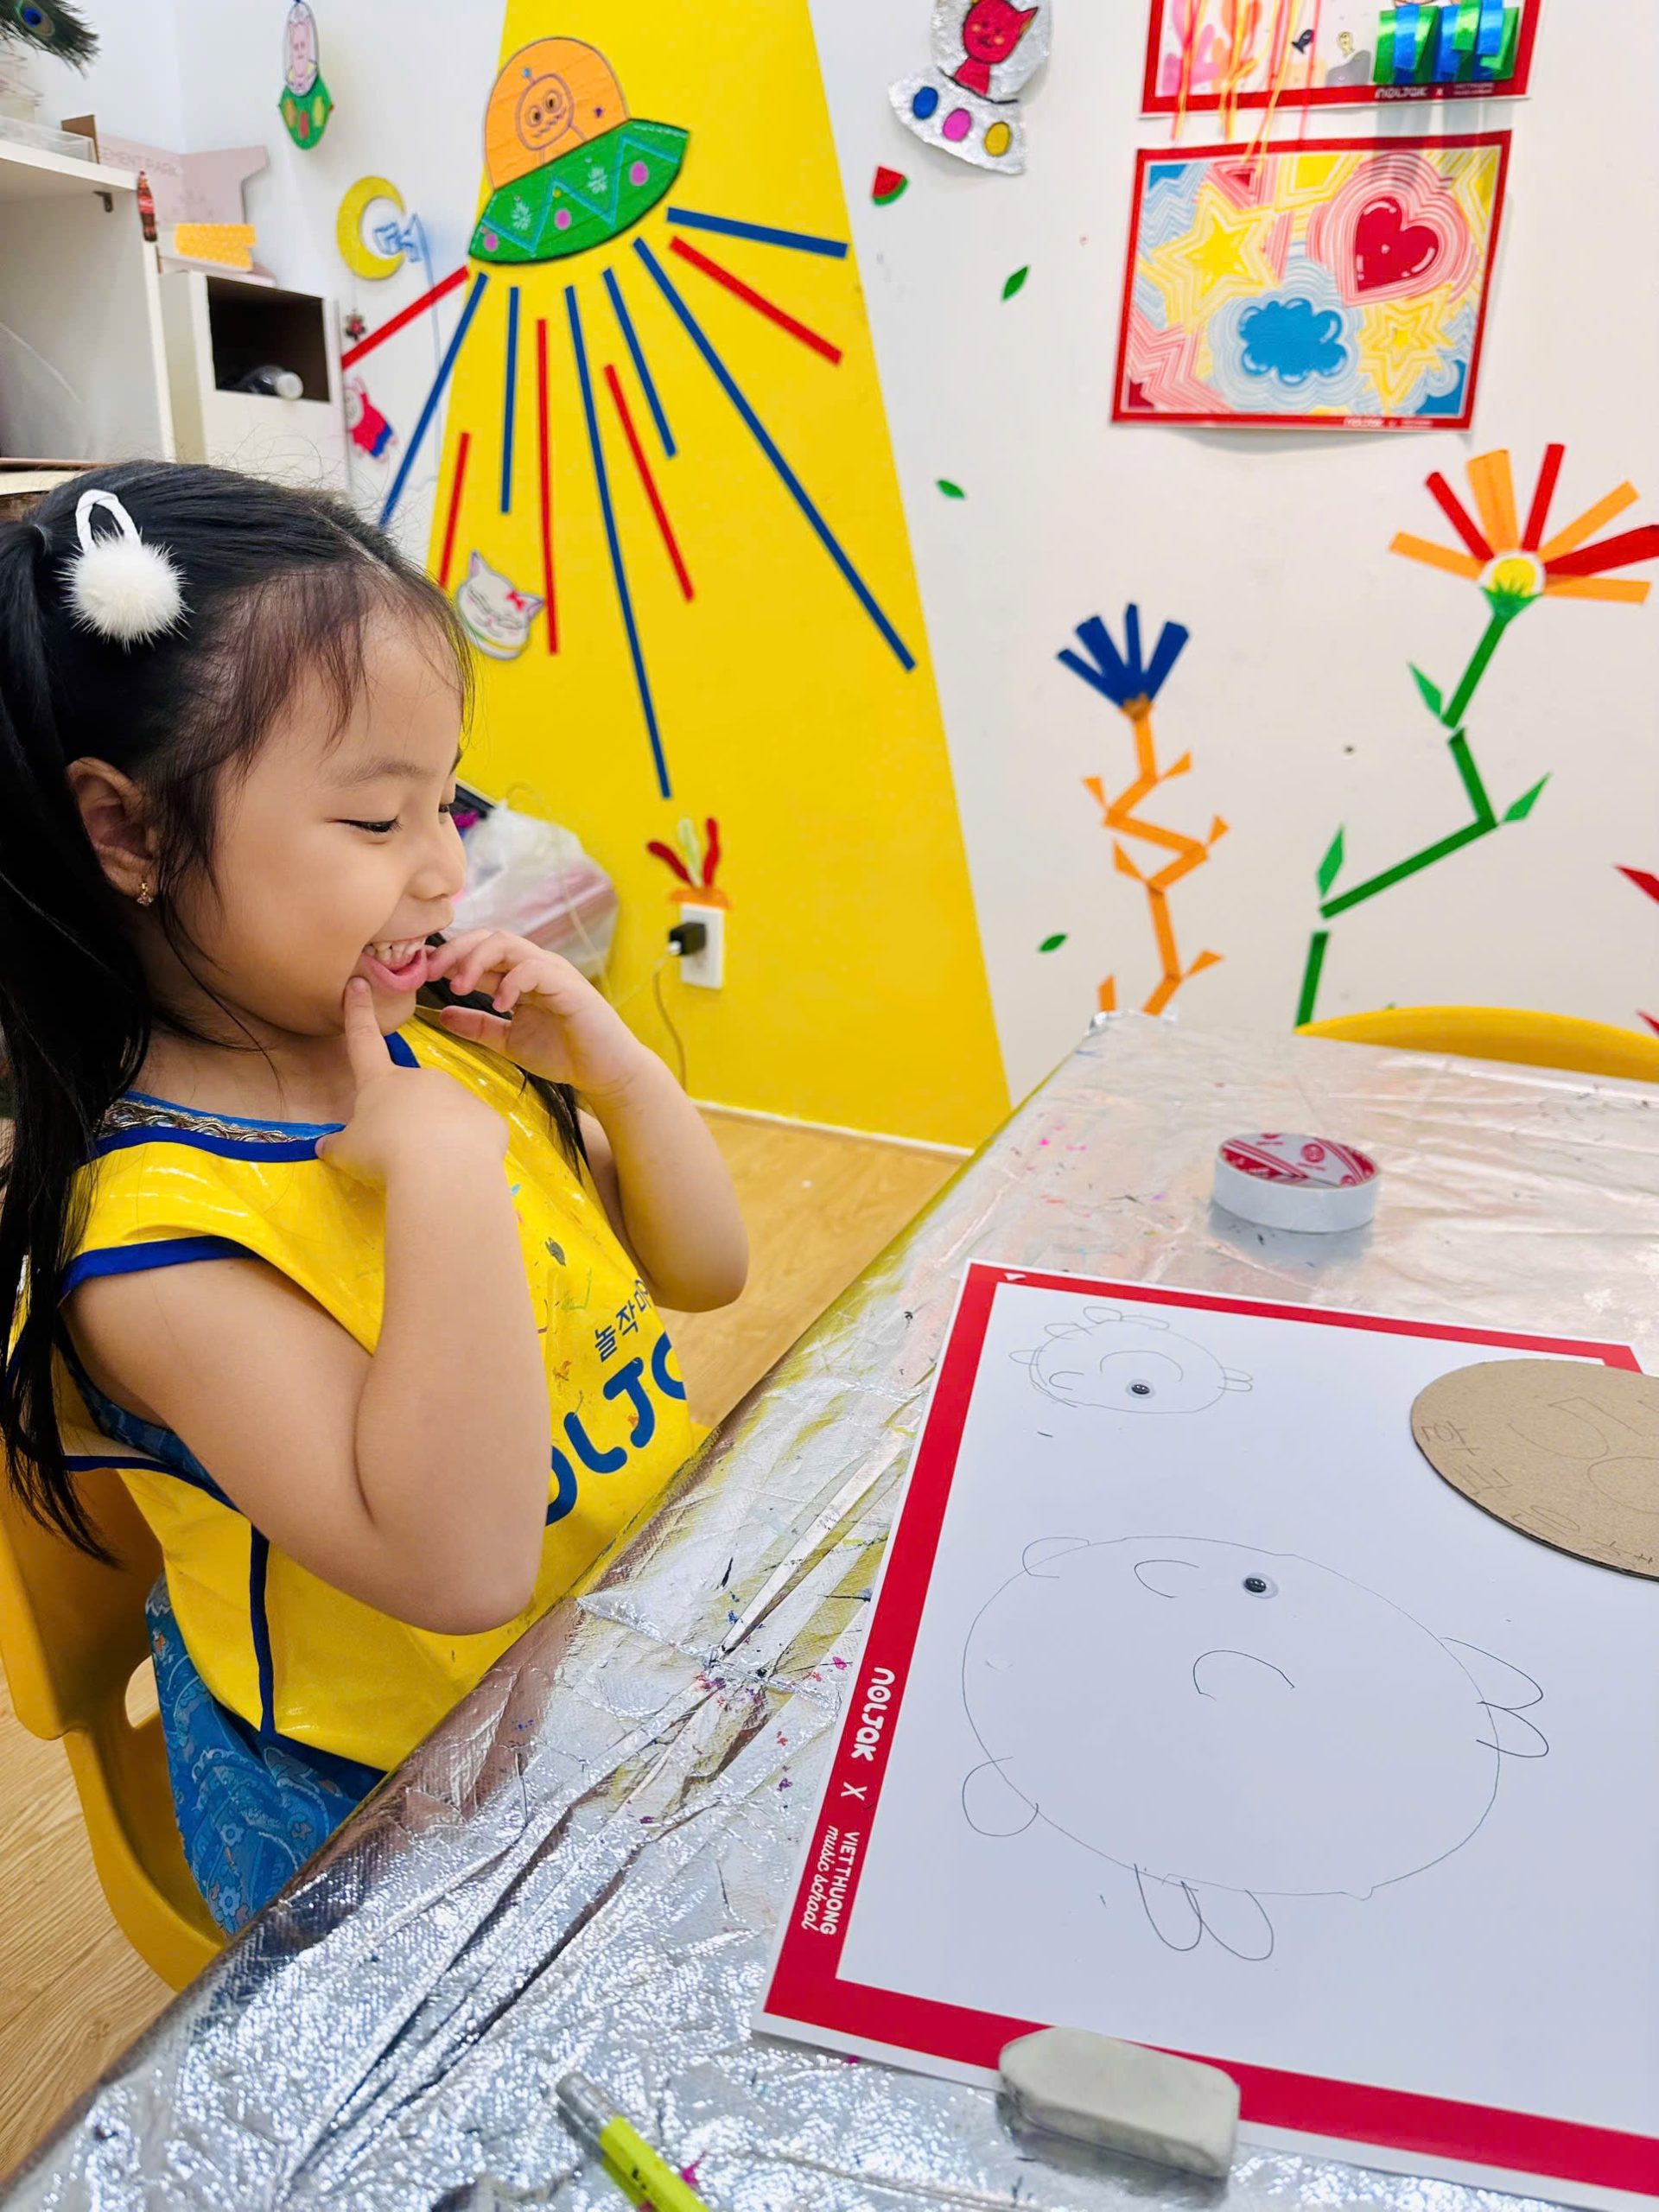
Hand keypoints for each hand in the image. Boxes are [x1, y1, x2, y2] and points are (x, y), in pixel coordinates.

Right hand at [318, 977, 508, 1185]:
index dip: (359, 1012)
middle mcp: (421, 1078)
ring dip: (438, 1134)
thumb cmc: (385, 1153)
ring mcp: (458, 1093)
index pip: (364, 1040)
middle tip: (401, 1149)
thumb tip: (325, 1146)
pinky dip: (465, 1148)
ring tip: (430, 1163)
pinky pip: (473, 1133)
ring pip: (446, 1113)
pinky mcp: (486, 1116)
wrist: (442, 1168)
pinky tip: (458, 1165)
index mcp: (382, 1080)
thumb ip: (339, 1144)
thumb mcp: (348, 1151)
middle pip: (411, 1092)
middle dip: (408, 1117)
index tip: (359, 984)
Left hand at [426, 930, 657, 1100]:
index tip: (423, 973)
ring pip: (509, 944)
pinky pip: (534, 969)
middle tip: (432, 971)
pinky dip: (511, 982)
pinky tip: (499, 1004)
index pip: (480, 951)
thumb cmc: (564, 1054)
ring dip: (477, 960)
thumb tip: (441, 1013)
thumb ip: (478, 1026)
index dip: (450, 956)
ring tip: (460, 985)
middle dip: (456, 950)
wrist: (606, 1073)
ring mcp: (553, 972)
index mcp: (520, 976)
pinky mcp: (569, 986)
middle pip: (489, 938)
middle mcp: (535, 966)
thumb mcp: (509, 1041)